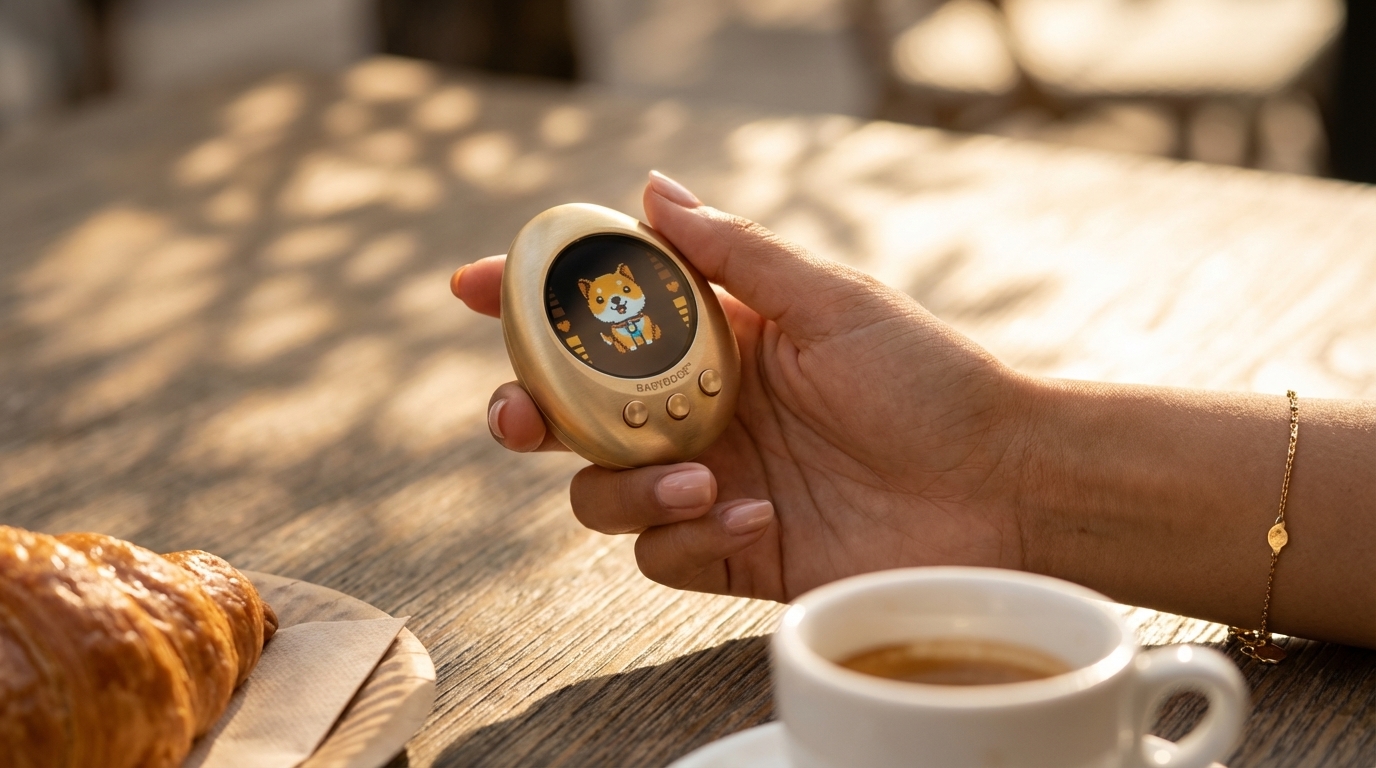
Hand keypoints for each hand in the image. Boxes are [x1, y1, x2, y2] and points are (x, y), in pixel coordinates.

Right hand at [453, 171, 1034, 601]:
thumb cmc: (930, 380)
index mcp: (717, 340)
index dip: (532, 301)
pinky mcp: (730, 550)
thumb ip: (736, 255)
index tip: (474, 285)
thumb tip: (653, 188)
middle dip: (527, 411)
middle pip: (572, 413)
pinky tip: (755, 513)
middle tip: (521, 414)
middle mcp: (700, 411)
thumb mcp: (832, 302)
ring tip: (701, 476)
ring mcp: (710, 482)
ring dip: (624, 485)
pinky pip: (660, 551)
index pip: (604, 316)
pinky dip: (690, 534)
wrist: (1001, 489)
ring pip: (598, 491)